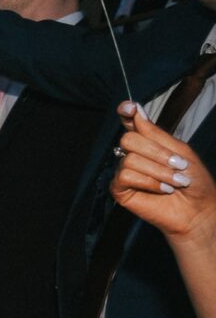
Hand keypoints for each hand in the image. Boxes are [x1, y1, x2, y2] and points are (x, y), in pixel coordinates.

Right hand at [111, 102, 212, 240]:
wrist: (198, 209)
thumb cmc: (193, 181)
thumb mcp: (180, 151)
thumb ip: (155, 133)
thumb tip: (135, 110)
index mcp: (147, 141)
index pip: (129, 121)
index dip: (126, 112)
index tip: (130, 108)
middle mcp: (133, 153)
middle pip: (129, 139)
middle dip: (157, 153)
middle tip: (178, 165)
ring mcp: (124, 170)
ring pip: (130, 160)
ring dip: (159, 172)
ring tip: (175, 182)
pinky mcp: (120, 188)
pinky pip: (125, 176)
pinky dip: (149, 183)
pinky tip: (163, 190)